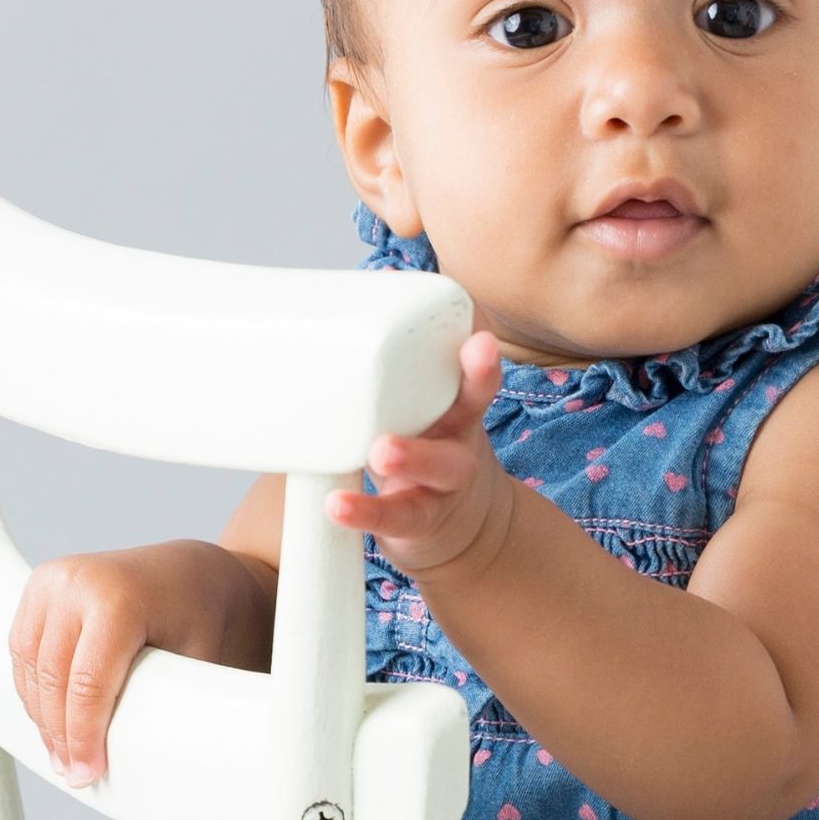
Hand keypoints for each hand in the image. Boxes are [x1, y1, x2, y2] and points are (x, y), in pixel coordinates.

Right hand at [7, 539, 266, 786]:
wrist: (194, 571)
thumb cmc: (200, 614)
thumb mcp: (193, 659)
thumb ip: (160, 705)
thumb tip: (131, 763)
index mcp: (118, 597)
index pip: (87, 684)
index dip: (83, 736)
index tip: (87, 772)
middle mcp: (79, 581)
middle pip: (53, 679)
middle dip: (60, 734)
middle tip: (74, 773)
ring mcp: (54, 578)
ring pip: (31, 666)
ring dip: (42, 715)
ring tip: (63, 753)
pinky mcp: (41, 585)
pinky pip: (23, 648)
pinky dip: (33, 687)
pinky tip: (51, 717)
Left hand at [323, 328, 514, 583]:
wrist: (457, 524)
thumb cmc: (422, 445)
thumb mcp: (417, 405)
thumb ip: (385, 362)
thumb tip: (347, 294)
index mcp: (455, 397)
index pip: (475, 359)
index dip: (481, 338)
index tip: (479, 321)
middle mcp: (459, 432)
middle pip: (476, 401)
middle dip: (479, 373)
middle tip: (476, 348)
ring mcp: (443, 479)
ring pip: (441, 465)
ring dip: (414, 455)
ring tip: (382, 450)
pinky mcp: (419, 518)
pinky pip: (397, 516)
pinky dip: (366, 512)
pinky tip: (337, 506)